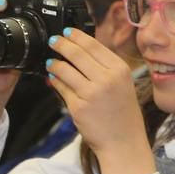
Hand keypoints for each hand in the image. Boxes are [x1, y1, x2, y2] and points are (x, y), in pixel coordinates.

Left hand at [46, 27, 146, 159]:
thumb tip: (82, 49)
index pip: (93, 45)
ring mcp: (91, 93)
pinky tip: (52, 78)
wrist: (123, 141)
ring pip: (65, 69)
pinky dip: (55, 81)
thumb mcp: (122, 84)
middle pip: (77, 54)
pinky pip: (61, 88)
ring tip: (50, 62)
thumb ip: (105, 67)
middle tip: (53, 41)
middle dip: (61, 44)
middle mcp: (107, 79)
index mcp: (119, 70)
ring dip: (54, 63)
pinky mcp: (78, 107)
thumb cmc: (123, 113)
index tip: (67, 32)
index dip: (77, 36)